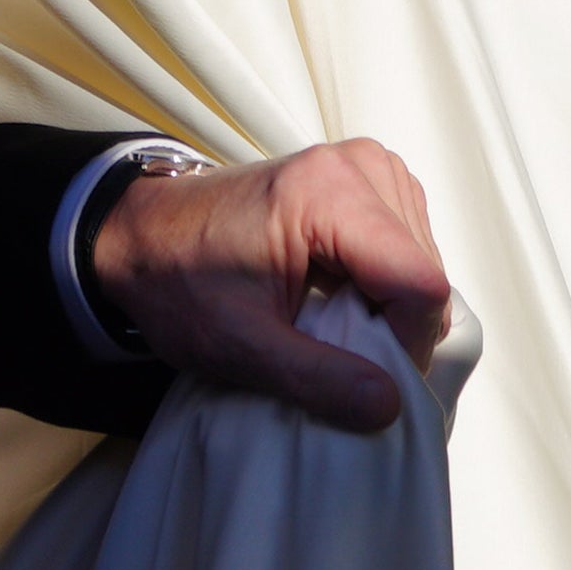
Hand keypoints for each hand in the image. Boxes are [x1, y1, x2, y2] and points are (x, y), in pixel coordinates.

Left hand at [88, 140, 449, 432]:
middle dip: (396, 327)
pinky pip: (408, 245)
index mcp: (328, 190)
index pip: (419, 282)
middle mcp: (359, 164)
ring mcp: (367, 166)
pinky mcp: (367, 180)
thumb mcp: (238, 344)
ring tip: (330, 321)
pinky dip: (384, 283)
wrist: (143, 234)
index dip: (406, 344)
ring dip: (390, 306)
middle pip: (427, 270)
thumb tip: (389, 406)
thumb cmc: (178, 280)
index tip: (363, 377)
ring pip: (424, 260)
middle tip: (336, 354)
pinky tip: (339, 296)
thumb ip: (316, 378)